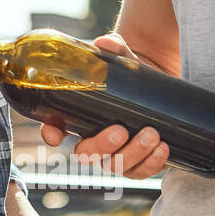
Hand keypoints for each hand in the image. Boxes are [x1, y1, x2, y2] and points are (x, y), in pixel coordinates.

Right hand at [39, 32, 168, 178]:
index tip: (55, 133)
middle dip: (103, 146)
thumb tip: (106, 42)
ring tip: (152, 134)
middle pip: (86, 154)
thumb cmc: (131, 77)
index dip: (51, 133)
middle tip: (121, 130)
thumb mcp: (124, 62)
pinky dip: (152, 163)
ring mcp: (115, 156)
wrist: (160, 91)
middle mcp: (92, 140)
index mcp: (78, 117)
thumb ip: (115, 49)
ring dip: (133, 154)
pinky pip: (141, 172)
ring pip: (115, 166)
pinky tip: (163, 148)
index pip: (55, 129)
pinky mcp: (138, 163)